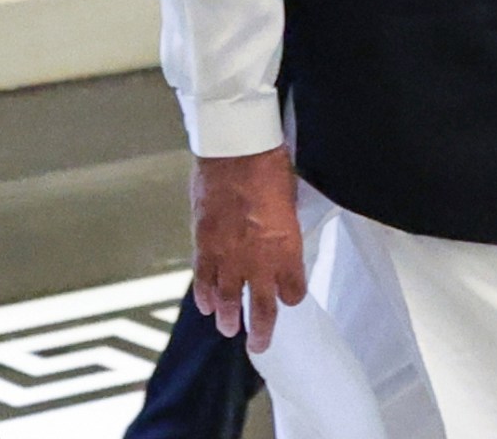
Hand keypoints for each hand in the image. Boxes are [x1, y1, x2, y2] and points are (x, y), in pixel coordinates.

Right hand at [189, 149, 306, 355]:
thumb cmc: (269, 168)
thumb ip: (284, 230)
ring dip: (227, 318)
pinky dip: (203, 295)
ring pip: (227, 299)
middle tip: (258, 345)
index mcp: (288, 251)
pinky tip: (204, 304)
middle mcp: (259, 261)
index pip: (293, 291)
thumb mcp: (291, 203)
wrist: (236, 151)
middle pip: (261, 308)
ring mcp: (229, 256)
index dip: (291, 296)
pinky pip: (202, 279)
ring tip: (227, 328)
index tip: (289, 297)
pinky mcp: (204, 244)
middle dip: (261, 331)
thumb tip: (279, 237)